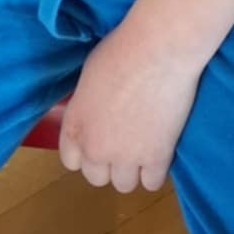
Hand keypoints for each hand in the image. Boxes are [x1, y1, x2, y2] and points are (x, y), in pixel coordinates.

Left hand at [59, 19, 202, 193]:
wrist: (158, 49)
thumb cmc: (122, 49)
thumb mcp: (90, 77)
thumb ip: (88, 104)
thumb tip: (97, 110)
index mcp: (74, 125)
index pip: (71, 161)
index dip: (87, 150)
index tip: (101, 138)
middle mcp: (95, 148)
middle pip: (96, 177)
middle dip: (109, 162)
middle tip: (126, 140)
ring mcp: (125, 157)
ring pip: (124, 185)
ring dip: (133, 169)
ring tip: (146, 146)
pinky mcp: (156, 158)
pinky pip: (152, 183)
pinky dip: (157, 170)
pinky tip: (162, 150)